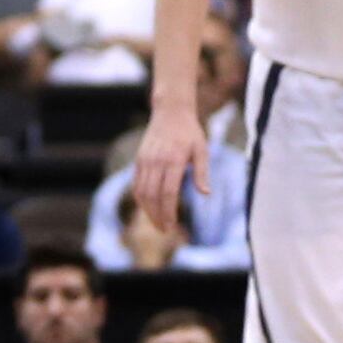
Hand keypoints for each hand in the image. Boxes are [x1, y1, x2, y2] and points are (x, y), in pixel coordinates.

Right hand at [131, 99, 206, 233]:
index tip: (172, 226)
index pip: (167, 193)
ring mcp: (145, 160)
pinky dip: (140, 199)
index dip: (168, 213)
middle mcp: (156, 161)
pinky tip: (148, 208)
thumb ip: (202, 173)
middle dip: (157, 217)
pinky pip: (136, 184)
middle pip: (152, 196)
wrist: (170, 111)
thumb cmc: (190, 132)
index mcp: (173, 160)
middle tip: (165, 231)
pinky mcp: (139, 160)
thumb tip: (205, 194)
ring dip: (147, 211)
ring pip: (141, 192)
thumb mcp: (202, 149)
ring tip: (157, 223)